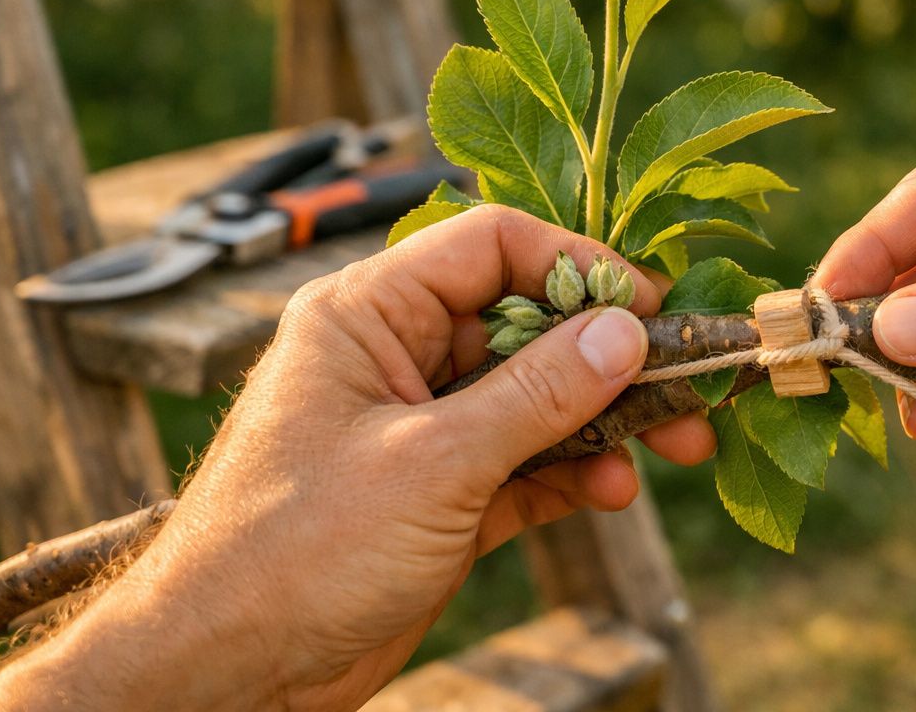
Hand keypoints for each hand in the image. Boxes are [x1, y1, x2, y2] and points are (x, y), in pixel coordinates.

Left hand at [0, 206, 714, 711]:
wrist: (229, 674)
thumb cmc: (294, 552)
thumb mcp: (433, 463)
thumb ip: (537, 395)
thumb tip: (626, 331)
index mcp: (369, 314)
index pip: (490, 247)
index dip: (576, 265)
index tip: (648, 306)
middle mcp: (399, 355)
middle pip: (529, 324)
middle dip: (610, 355)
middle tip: (686, 384)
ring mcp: (425, 425)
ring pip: (538, 396)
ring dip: (607, 419)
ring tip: (681, 444)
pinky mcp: (443, 490)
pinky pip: (528, 459)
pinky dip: (574, 471)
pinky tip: (615, 490)